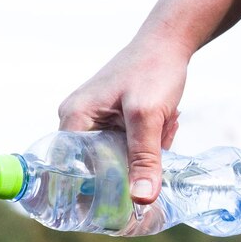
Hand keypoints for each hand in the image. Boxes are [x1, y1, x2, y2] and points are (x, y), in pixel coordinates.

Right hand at [58, 36, 188, 204]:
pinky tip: (163, 125)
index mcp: (73, 119)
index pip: (71, 169)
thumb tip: (141, 199)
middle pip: (95, 166)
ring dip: (143, 152)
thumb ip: (145, 158)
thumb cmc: (153, 70)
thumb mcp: (149, 117)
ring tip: (164, 127)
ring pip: (115, 158)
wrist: (169, 41)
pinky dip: (145, 143)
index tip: (120, 200)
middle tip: (158, 144)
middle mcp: (76, 121)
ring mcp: (93, 120)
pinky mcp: (110, 120)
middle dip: (129, 164)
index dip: (94, 189)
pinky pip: (124, 146)